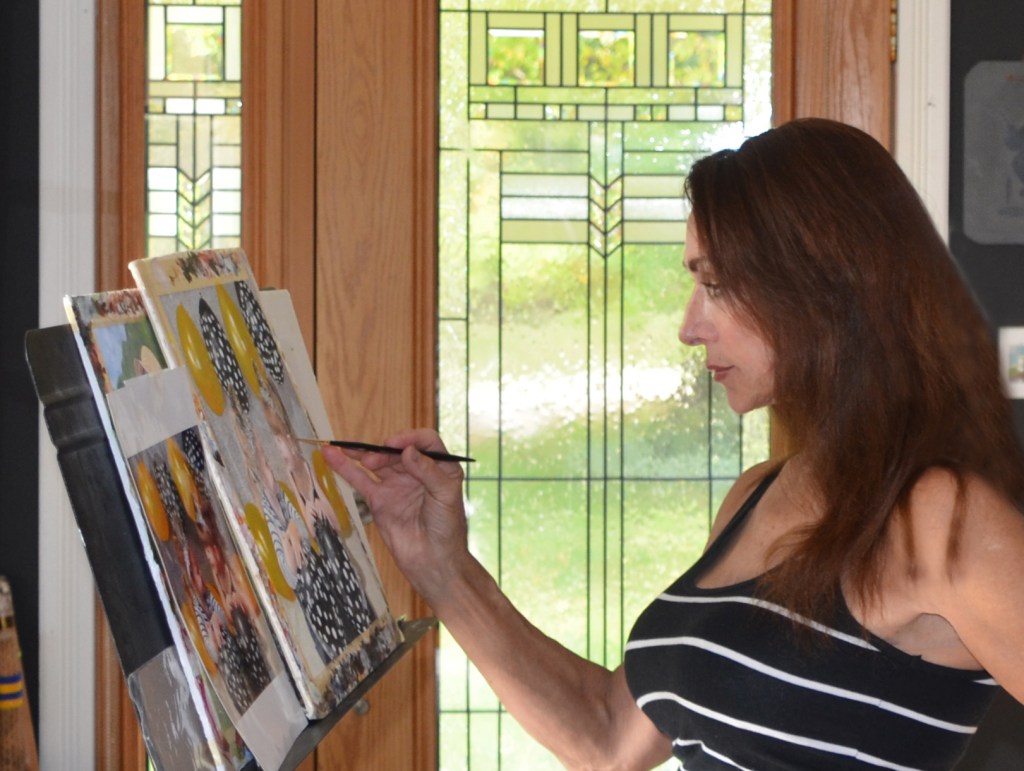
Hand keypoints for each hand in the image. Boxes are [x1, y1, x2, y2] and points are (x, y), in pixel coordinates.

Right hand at [320, 428, 468, 602]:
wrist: (432, 561)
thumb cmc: (447, 527)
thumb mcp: (446, 495)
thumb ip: (428, 471)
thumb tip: (407, 450)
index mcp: (440, 466)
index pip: (426, 441)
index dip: (411, 437)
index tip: (398, 444)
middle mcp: (417, 471)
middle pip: (397, 450)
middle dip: (384, 450)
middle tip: (374, 459)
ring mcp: (396, 484)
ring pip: (376, 462)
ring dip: (360, 453)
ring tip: (344, 447)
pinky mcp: (378, 499)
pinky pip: (360, 479)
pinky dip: (345, 467)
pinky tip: (331, 454)